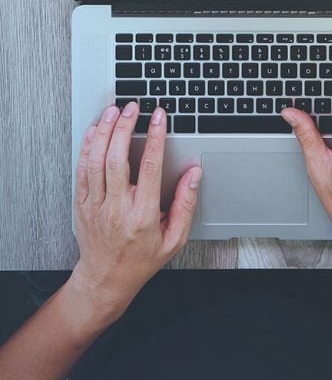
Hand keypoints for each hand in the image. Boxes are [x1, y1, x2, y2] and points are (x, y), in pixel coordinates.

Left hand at [69, 102, 201, 323]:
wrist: (105, 280)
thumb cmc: (141, 260)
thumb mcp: (175, 237)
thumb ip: (186, 203)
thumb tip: (194, 173)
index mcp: (142, 215)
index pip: (149, 167)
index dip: (155, 137)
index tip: (159, 117)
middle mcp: (116, 208)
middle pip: (117, 158)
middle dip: (124, 127)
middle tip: (132, 108)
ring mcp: (95, 206)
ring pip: (95, 161)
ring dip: (103, 132)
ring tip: (112, 111)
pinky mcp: (81, 205)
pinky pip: (81, 171)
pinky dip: (86, 147)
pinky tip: (94, 131)